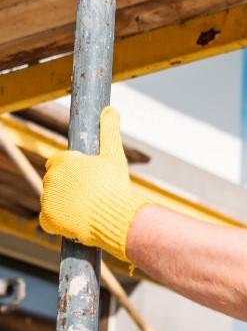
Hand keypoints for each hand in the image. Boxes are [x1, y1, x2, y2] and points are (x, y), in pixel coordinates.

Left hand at [40, 107, 146, 261]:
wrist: (115, 216)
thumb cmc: (115, 185)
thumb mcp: (114, 155)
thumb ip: (109, 131)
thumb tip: (111, 109)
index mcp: (63, 160)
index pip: (58, 162)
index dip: (72, 170)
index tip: (86, 179)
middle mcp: (50, 177)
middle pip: (55, 181)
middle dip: (68, 187)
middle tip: (90, 195)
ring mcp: (47, 199)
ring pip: (53, 199)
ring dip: (65, 203)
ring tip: (86, 208)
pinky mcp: (47, 219)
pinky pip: (49, 219)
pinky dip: (59, 221)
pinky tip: (75, 220)